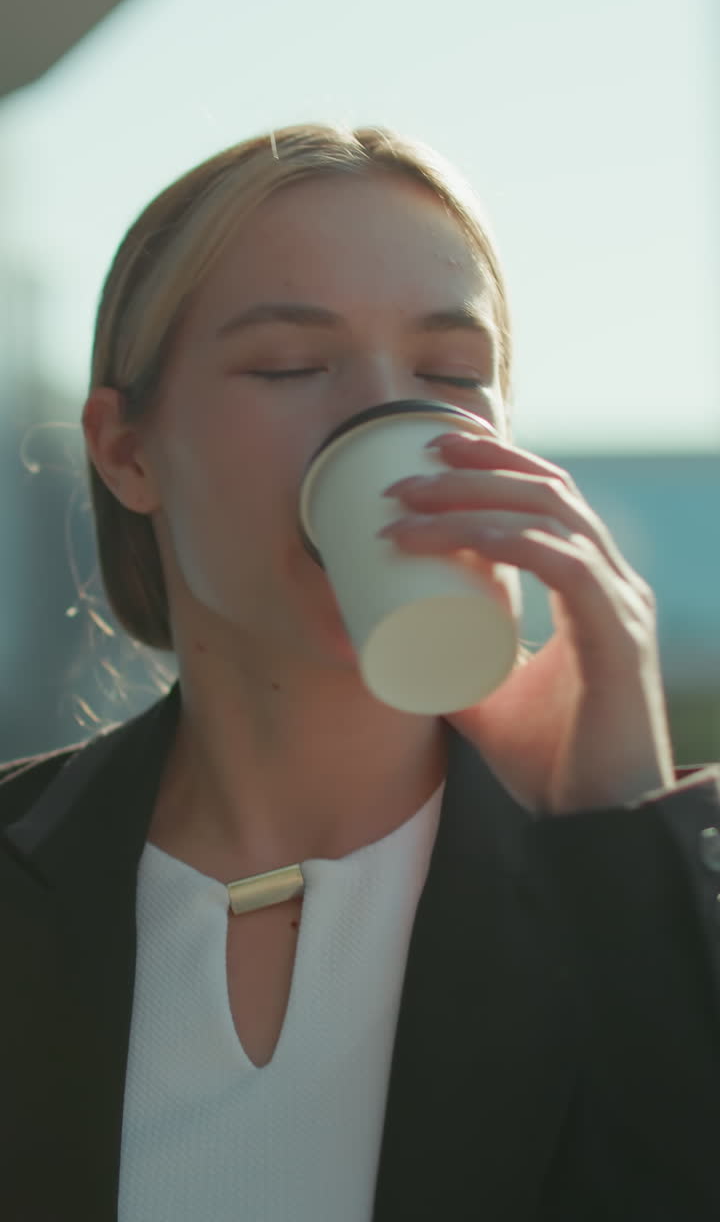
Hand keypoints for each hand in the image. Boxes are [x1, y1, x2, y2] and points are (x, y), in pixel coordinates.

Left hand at [380, 431, 674, 814]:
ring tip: (412, 501)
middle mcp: (614, 585)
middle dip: (478, 467)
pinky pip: (564, 565)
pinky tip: (466, 536)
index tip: (434, 453)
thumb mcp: (488, 702)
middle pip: (549, 491)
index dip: (498, 464)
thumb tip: (395, 646)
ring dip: (476, 498)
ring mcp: (620, 606)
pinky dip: (511, 540)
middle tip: (411, 468)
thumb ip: (455, 668)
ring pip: (551, 516)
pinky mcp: (618, 636)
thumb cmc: (554, 766)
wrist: (600, 826)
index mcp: (594, 590)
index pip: (551, 500)